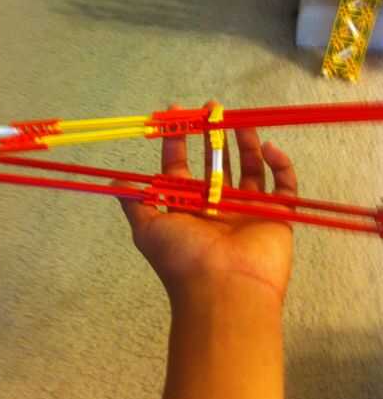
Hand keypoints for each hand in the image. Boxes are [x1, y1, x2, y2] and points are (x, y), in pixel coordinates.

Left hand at [117, 103, 296, 303]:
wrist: (224, 290)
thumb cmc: (183, 258)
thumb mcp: (147, 229)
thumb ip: (134, 203)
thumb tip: (115, 181)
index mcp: (188, 207)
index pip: (181, 167)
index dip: (177, 141)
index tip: (176, 114)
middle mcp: (217, 206)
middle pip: (217, 162)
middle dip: (213, 135)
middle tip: (213, 108)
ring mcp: (249, 209)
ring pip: (250, 168)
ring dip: (246, 143)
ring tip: (241, 120)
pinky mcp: (278, 214)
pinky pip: (284, 185)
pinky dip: (281, 165)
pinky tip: (270, 147)